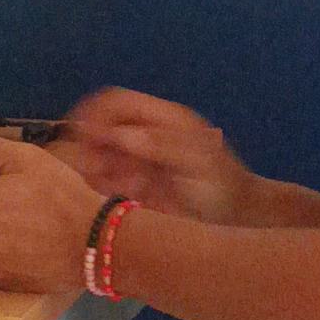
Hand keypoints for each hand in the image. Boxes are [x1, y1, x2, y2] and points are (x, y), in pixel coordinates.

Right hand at [53, 88, 258, 223]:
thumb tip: (118, 134)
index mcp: (161, 119)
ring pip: (99, 156)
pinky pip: (107, 181)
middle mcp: (145, 135)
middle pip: (101, 128)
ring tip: (123, 189)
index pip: (115, 102)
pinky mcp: (135, 184)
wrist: (238, 217)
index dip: (94, 113)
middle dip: (91, 147)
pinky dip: (106, 188)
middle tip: (95, 171)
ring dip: (99, 171)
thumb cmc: (222, 186)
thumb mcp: (197, 162)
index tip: (81, 137)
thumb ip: (159, 144)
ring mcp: (139, 160)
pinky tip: (127, 198)